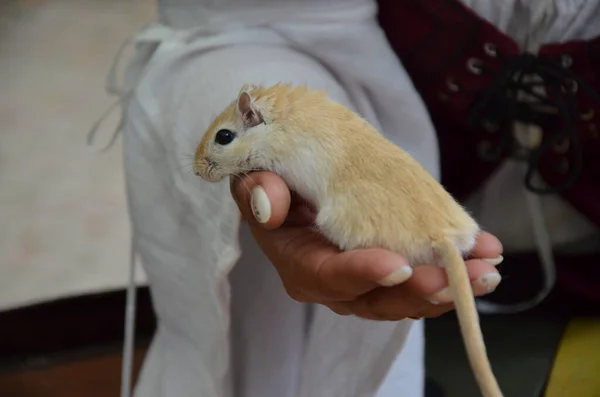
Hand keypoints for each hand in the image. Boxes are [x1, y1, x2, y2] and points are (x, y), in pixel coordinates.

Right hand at [230, 171, 503, 320]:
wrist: (297, 189)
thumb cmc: (278, 182)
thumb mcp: (258, 180)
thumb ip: (259, 192)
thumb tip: (271, 204)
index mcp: (299, 264)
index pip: (328, 276)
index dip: (362, 274)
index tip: (398, 265)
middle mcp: (333, 285)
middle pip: (378, 299)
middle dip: (423, 289)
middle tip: (464, 275)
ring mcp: (364, 284)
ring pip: (407, 297)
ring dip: (451, 287)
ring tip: (487, 268)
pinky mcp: (387, 274)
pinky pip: (421, 281)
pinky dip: (455, 273)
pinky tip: (487, 255)